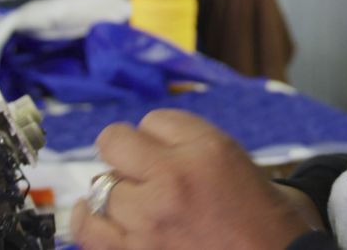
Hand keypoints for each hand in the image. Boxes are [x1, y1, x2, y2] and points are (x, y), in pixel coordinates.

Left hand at [71, 109, 311, 249]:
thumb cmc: (259, 217)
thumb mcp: (235, 159)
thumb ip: (189, 142)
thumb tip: (143, 138)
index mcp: (206, 150)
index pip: (153, 119)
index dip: (159, 136)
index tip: (168, 151)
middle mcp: (174, 180)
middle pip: (115, 141)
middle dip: (127, 154)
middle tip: (142, 171)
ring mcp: (150, 221)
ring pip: (99, 186)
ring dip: (111, 190)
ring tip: (125, 198)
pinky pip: (87, 228)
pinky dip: (90, 220)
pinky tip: (98, 216)